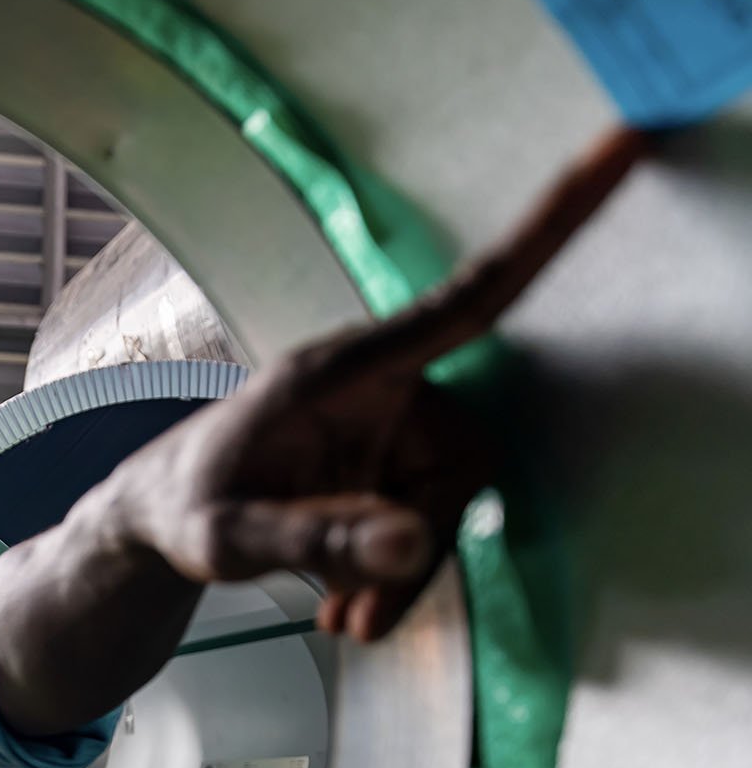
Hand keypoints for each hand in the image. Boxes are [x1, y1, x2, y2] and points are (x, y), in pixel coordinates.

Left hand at [110, 125, 652, 640]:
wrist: (150, 519)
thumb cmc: (178, 511)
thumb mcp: (228, 537)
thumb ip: (315, 535)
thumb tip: (414, 539)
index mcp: (341, 368)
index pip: (469, 299)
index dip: (548, 231)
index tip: (617, 144)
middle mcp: (376, 384)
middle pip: (461, 457)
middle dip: (420, 543)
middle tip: (361, 618)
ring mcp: (387, 423)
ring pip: (444, 501)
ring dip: (401, 572)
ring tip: (341, 623)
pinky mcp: (385, 461)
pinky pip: (424, 517)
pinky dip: (391, 571)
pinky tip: (341, 609)